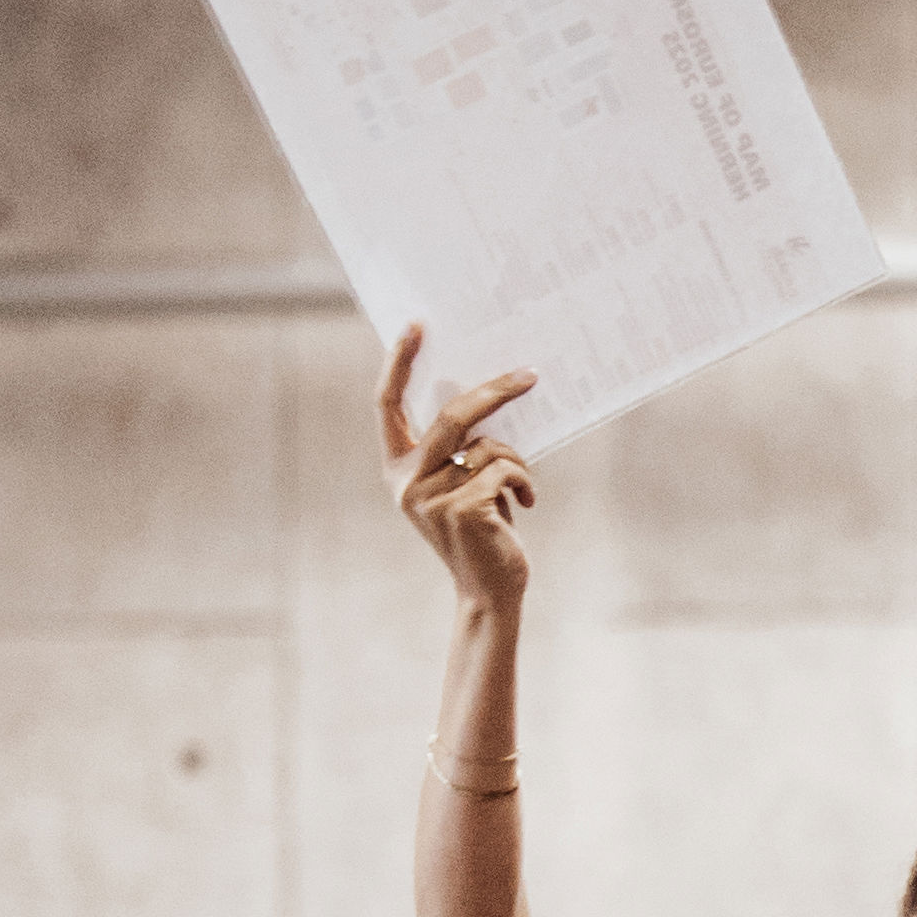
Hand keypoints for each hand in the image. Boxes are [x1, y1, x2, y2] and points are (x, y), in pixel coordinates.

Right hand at [382, 322, 538, 617]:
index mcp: (398, 468)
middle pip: (451, 415)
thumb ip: (461, 447)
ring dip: (515, 460)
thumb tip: (491, 394)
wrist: (490, 591)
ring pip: (487, 446)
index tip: (417, 325)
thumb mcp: (463, 483)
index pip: (387, 404)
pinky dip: (524, 482)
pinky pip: (505, 470)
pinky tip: (525, 506)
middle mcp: (406, 481)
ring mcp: (430, 498)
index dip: (398, 363)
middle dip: (495, 392)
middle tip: (529, 375)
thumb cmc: (483, 531)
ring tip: (519, 489)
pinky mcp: (462, 511)